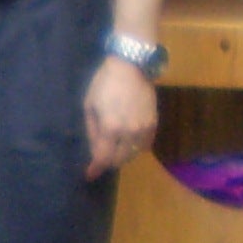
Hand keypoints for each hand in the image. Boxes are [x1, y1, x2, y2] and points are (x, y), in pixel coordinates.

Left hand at [84, 55, 159, 179]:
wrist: (131, 68)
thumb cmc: (104, 84)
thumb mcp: (90, 105)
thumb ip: (92, 131)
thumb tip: (95, 150)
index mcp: (110, 127)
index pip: (103, 157)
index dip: (96, 169)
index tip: (89, 175)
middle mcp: (129, 132)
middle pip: (119, 159)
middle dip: (108, 162)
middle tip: (99, 158)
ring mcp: (144, 129)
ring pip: (133, 154)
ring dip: (122, 156)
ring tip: (112, 149)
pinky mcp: (154, 125)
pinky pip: (145, 145)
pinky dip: (135, 148)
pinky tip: (127, 143)